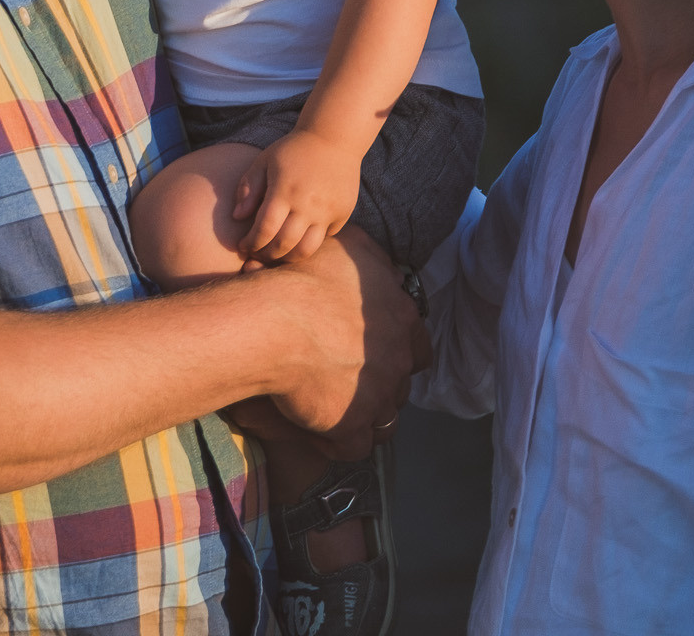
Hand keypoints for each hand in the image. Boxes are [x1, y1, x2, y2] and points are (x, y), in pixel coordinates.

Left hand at [236, 128, 362, 264]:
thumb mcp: (264, 161)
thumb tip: (236, 217)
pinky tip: (297, 239)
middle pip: (284, 244)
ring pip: (306, 249)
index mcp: (285, 189)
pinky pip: (324, 239)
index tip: (242, 246)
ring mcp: (327, 211)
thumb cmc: (293, 150)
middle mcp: (308, 204)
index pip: (265, 229)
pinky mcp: (342, 214)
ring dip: (287, 258)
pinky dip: (309, 244)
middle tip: (256, 255)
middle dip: (265, 256)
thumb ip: (248, 188)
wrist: (333, 138)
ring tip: (276, 254)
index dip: (251, 243)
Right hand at [266, 229, 428, 456]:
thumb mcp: (348, 246)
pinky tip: (319, 433)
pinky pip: (354, 448)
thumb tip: (381, 262)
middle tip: (349, 381)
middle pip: (401, 385)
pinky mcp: (351, 425)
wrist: (274, 322)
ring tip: (338, 411)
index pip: (419, 348)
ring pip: (384, 420)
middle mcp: (398, 360)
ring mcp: (378, 396)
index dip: (398, 353)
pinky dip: (338, 444)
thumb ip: (373, 256)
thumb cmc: (304, 279)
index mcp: (402, 319)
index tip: (374, 354)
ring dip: (365, 417)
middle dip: (380, 386)